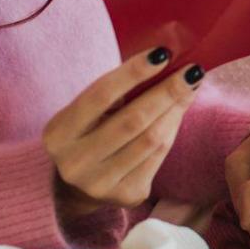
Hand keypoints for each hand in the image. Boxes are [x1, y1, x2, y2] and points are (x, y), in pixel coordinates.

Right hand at [45, 45, 200, 214]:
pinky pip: (159, 156)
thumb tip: (164, 60)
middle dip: (166, 91)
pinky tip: (178, 112)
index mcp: (58, 134)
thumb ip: (116, 91)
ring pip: (151, 139)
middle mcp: (75, 163)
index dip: (134, 72)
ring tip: (189, 88)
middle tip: (191, 71)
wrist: (80, 185)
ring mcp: (100, 184)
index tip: (163, 53)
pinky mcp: (127, 195)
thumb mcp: (88, 112)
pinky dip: (172, 129)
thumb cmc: (88, 132)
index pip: (101, 95)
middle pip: (132, 119)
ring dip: (175, 109)